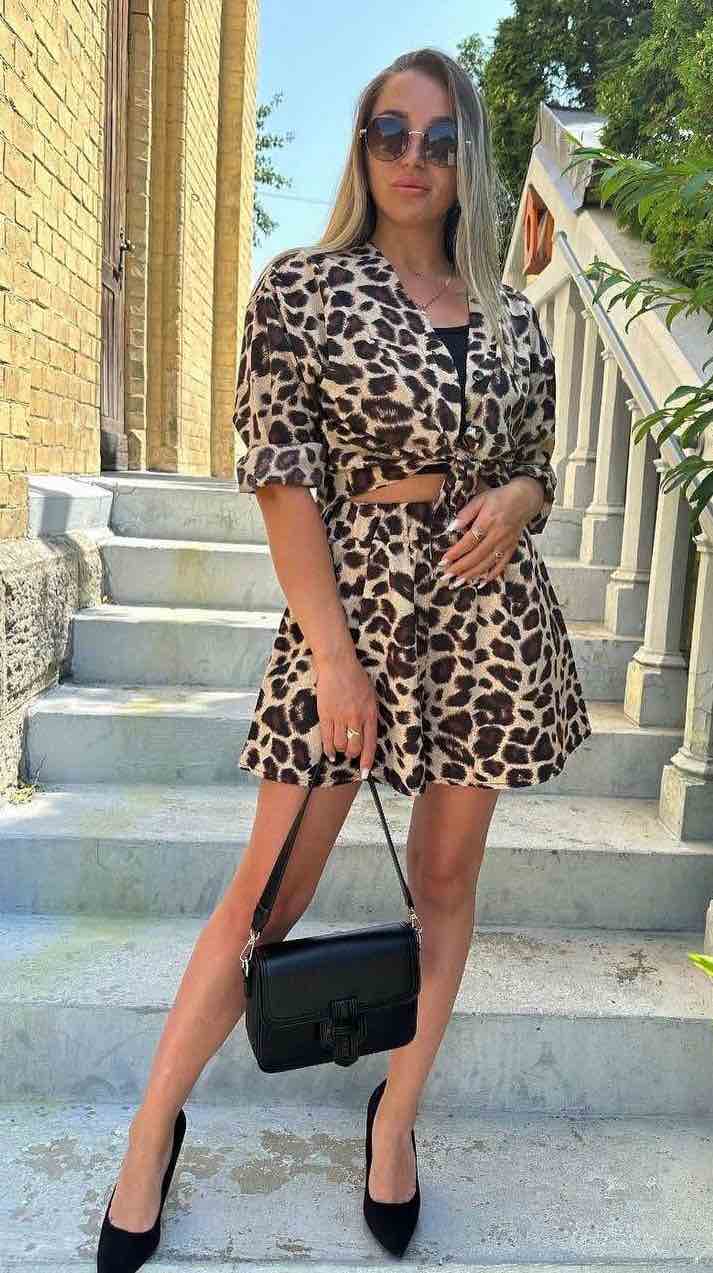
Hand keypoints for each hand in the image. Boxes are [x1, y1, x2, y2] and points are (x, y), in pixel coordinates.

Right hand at [312, 653, 377, 777]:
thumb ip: (370, 714)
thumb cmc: (356, 678)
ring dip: (340, 750)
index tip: (364, 772)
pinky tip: (330, 753)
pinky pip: (327, 738)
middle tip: (350, 754)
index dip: (367, 761)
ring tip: (340, 748)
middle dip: (352, 755)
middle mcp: (356, 718)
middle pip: (354, 748)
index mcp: (370, 713)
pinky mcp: (326, 714)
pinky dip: (328, 749)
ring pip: (340, 745)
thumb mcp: (371, 696)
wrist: (338, 664)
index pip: (370, 743)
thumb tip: (367, 732)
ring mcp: (340, 717)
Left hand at [438, 482, 533, 584]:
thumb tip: (451, 527)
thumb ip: (466, 513)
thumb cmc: (499, 498)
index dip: (456, 552)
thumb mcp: (480, 499)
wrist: (524, 499)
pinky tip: (480, 583)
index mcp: (488, 521)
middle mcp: (498, 534)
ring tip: (458, 582)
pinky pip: (502, 565)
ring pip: (487, 563)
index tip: (443, 560)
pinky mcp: (511, 548)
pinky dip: (491, 575)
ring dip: (472, 574)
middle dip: (460, 568)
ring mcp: (506, 543)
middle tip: (446, 576)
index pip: (469, 541)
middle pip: (477, 555)